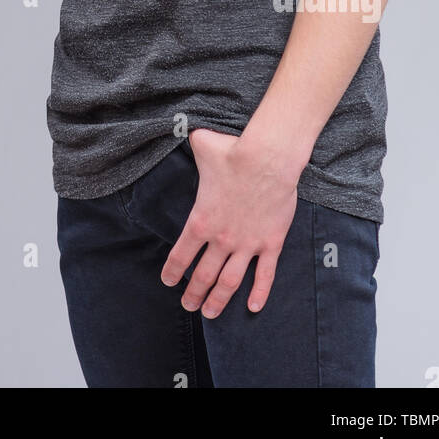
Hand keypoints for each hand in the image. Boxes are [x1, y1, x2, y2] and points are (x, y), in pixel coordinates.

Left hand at [160, 128, 298, 317]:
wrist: (268, 158)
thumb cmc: (233, 152)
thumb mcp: (201, 145)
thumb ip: (189, 142)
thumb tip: (181, 126)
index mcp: (200, 221)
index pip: (181, 255)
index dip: (173, 272)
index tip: (168, 282)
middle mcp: (221, 239)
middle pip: (203, 276)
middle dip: (193, 294)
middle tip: (188, 305)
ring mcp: (246, 244)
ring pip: (230, 282)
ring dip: (219, 300)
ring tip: (210, 312)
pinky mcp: (270, 243)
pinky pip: (265, 275)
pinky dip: (259, 293)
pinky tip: (254, 307)